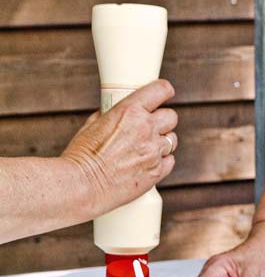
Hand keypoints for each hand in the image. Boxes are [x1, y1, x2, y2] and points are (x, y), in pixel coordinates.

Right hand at [61, 79, 176, 215]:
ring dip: (162, 141)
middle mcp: (146, 128)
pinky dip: (162, 161)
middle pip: (171, 116)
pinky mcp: (157, 171)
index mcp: (130, 111)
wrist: (81, 186)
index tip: (165, 93)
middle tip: (151, 126)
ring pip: (172, 140)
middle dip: (162, 120)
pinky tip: (148, 163)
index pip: (161, 90)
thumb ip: (110, 115)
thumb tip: (116, 113)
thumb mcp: (92, 125)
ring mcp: (154, 151)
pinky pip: (170, 161)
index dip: (164, 91)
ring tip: (146, 148)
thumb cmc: (81, 156)